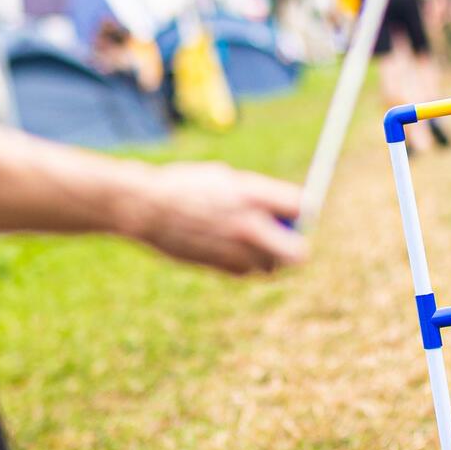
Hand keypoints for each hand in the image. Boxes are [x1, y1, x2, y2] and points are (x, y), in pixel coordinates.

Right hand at [128, 162, 307, 274]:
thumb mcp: (226, 178)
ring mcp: (235, 251)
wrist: (147, 208)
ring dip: (267, 255)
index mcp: (253, 196)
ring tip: (246, 239)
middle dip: (297, 246)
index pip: (302, 208)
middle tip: (288, 238)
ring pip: (271, 265)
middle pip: (298, 252)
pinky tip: (225, 246)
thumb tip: (286, 208)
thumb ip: (257, 194)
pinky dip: (244, 262)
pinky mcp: (220, 268)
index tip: (297, 211)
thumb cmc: (185, 185)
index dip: (303, 210)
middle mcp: (249, 226)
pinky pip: (246, 271)